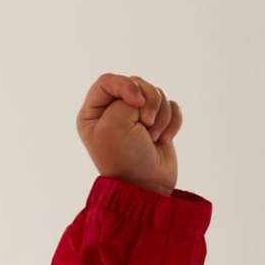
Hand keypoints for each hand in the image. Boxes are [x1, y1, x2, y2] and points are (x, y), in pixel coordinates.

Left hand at [75, 73, 182, 195]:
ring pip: (156, 94)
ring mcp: (135, 118)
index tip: (136, 103)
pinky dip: (172, 121)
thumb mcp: (116, 122)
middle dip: (148, 102)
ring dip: (160, 115)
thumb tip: (146, 97)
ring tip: (153, 137)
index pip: (107, 81)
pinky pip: (171, 106)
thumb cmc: (125, 157)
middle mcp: (111, 113)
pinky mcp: (156, 123)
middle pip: (136, 84)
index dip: (126, 86)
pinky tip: (163, 140)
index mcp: (92, 114)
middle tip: (146, 125)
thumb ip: (128, 95)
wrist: (147, 184)